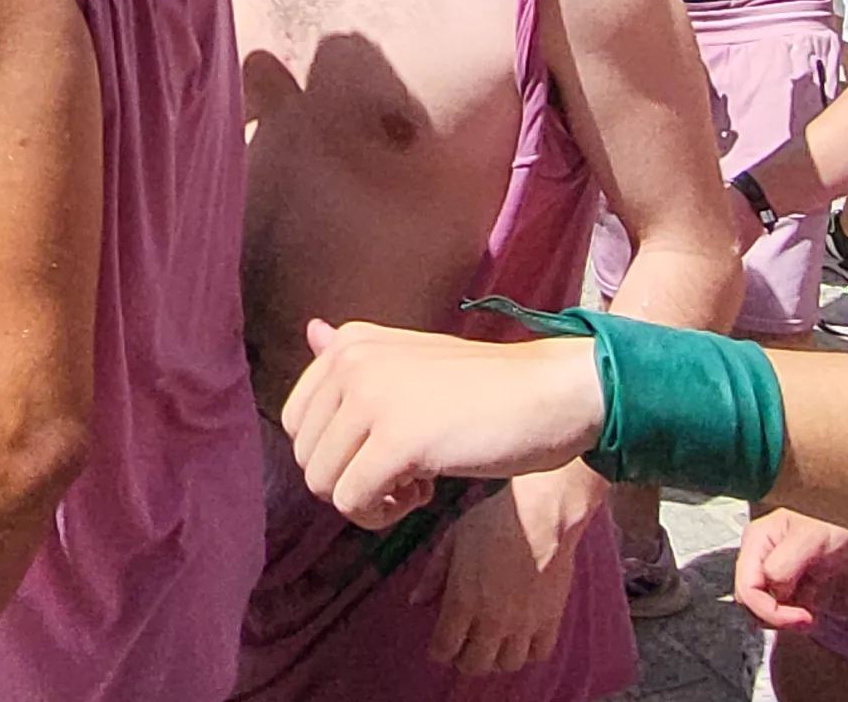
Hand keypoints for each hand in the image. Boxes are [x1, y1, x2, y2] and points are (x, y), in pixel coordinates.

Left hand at [281, 317, 609, 530]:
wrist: (553, 393)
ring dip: (368, 501)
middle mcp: (352, 362)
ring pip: (323, 484)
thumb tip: (312, 331)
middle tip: (406, 472)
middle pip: (305, 458)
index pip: (294, 422)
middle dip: (350, 480)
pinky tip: (425, 493)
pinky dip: (382, 515)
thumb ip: (357, 358)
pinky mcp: (397, 441)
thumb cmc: (488, 388)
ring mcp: (372, 399)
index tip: (385, 449)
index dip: (336, 454)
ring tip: (415, 482)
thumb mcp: (413, 361)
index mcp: (351, 344)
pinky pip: (351, 502)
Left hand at [429, 467, 599, 676]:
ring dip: (497, 658)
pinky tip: (522, 637)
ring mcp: (523, 621)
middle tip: (465, 646)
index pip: (444, 648)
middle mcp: (492, 618)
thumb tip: (415, 601)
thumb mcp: (453, 539)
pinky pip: (540, 653)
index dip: (439, 651)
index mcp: (463, 600)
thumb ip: (434, 574)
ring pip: (507, 664)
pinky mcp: (550, 618)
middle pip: (474, 664)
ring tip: (494, 643)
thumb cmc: (493, 520)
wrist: (542, 514)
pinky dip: (529, 651)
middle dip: (465, 659)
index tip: (440, 645)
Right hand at [731, 507, 847, 634]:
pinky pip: (782, 604)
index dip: (769, 610)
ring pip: (764, 605)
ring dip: (784, 618)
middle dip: (775, 617)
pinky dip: (794, 614)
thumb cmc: (837, 520)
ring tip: (811, 616)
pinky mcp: (791, 577)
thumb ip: (784, 566)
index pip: (747, 589)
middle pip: (750, 600)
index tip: (802, 617)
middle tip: (807, 620)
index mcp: (757, 541)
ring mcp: (774, 567)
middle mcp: (760, 555)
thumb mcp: (810, 540)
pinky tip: (813, 608)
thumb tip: (773, 592)